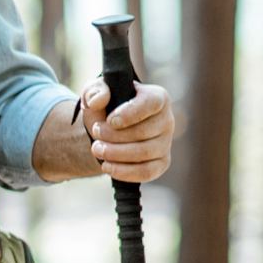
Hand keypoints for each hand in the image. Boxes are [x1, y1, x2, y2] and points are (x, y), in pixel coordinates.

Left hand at [35, 81, 173, 182]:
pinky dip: (125, 172)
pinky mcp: (161, 163)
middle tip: (95, 133)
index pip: (152, 103)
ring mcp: (166, 143)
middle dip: (114, 135)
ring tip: (96, 149)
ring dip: (116, 153)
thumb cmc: (105, 107)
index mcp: (156, 97)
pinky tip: (107, 166)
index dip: (130, 113)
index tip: (110, 121)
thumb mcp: (95, 91)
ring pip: (144, 153)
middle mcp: (166, 120)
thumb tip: (97, 101)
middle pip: (143, 132)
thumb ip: (95, 91)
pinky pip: (148, 172)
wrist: (106, 131)